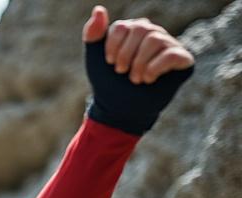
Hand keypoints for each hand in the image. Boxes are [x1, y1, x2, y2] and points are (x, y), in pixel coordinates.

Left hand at [82, 5, 193, 134]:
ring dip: (139, 64)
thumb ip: (93, 34)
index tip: (110, 63)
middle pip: (141, 29)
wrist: (120, 109)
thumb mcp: (95, 58)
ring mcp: (169, 45)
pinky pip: (173, 54)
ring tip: (135, 79)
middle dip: (126, 55)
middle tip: (122, 73)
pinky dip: (155, 68)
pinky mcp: (182, 59)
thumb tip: (99, 9)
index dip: (113, 47)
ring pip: (156, 40)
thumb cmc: (109, 82)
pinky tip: (148, 79)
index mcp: (134, 30)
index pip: (124, 26)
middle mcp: (154, 33)